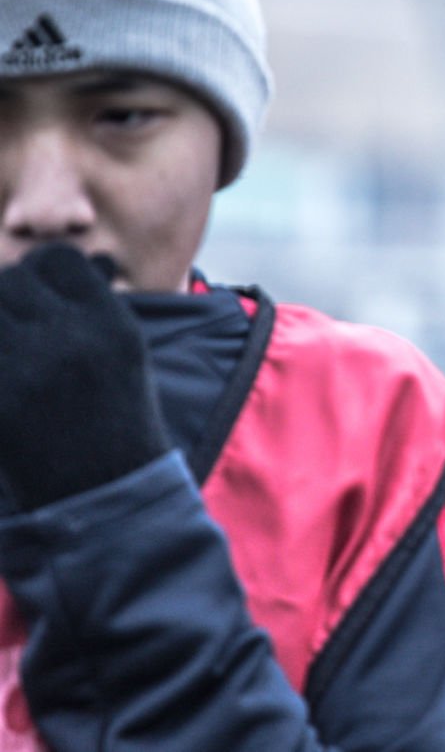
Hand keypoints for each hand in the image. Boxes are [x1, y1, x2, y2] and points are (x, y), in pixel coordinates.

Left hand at [0, 243, 168, 510]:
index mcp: (111, 325)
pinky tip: (9, 377)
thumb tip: (89, 259)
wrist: (106, 492)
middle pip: (11, 282)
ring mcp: (28, 372)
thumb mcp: (125, 354)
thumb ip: (98, 307)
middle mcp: (71, 341)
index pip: (57, 261)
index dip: (42, 273)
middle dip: (8, 300)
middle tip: (18, 329)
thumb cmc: (119, 418)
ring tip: (14, 351)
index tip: (40, 296)